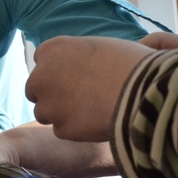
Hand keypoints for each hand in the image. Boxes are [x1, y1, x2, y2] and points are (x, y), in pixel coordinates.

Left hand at [26, 36, 153, 141]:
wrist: (143, 91)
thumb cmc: (130, 63)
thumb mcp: (100, 46)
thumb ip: (81, 56)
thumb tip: (82, 64)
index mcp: (52, 49)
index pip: (42, 60)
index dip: (56, 70)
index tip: (71, 76)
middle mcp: (42, 75)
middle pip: (35, 88)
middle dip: (50, 94)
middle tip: (76, 98)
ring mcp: (49, 104)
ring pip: (44, 113)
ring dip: (60, 114)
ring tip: (89, 111)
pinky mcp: (61, 128)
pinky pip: (62, 130)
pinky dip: (75, 130)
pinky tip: (95, 123)